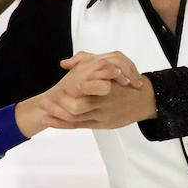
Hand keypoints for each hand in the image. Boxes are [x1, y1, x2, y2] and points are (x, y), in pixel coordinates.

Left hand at [41, 51, 155, 129]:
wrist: (144, 100)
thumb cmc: (123, 82)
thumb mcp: (109, 67)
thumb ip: (85, 61)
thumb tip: (64, 63)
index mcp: (105, 87)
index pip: (83, 91)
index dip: (67, 94)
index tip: (53, 93)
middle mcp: (103, 103)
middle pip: (77, 108)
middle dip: (58, 107)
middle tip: (44, 103)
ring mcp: (102, 115)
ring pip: (76, 119)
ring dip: (57, 116)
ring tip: (43, 113)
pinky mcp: (101, 124)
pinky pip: (78, 126)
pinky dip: (62, 124)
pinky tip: (49, 121)